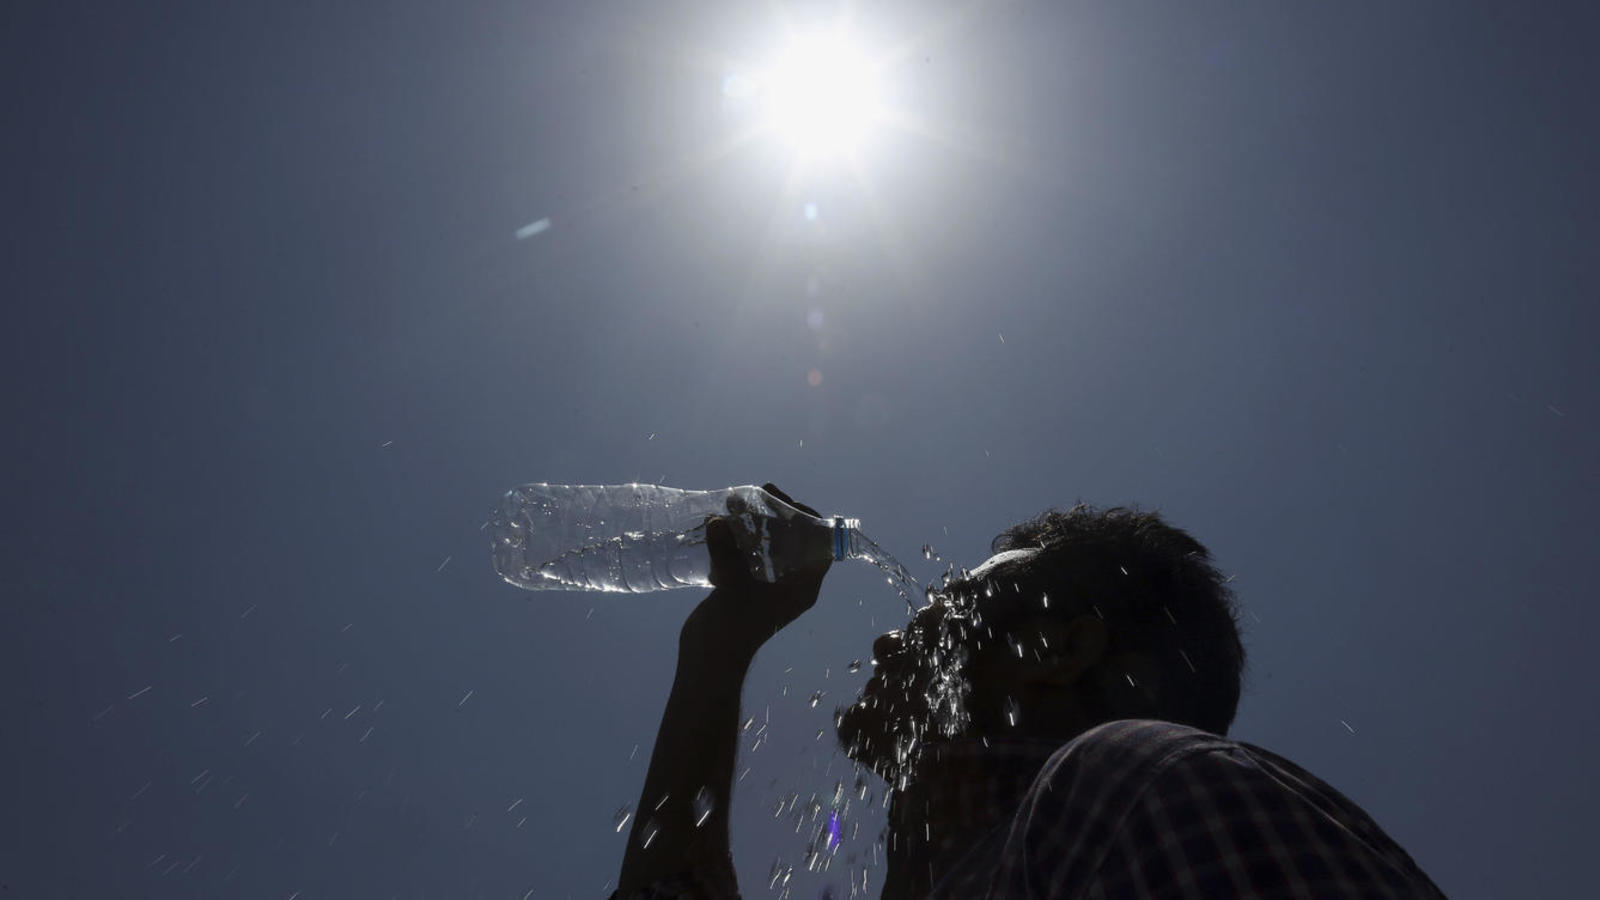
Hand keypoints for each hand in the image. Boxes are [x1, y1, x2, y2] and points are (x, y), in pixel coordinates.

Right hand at [680, 483, 831, 663]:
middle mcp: (792, 583)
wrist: (708, 661)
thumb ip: (727, 552)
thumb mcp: (732, 588)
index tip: (787, 501)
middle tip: (759, 493)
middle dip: (778, 514)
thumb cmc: (731, 630)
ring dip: (755, 522)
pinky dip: (739, 536)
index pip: (821, 544)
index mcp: (803, 587)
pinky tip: (721, 522)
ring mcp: (769, 584)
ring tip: (734, 502)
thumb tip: (717, 521)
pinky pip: (750, 553)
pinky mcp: (747, 586)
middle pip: (795, 538)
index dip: (808, 518)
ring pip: (770, 543)